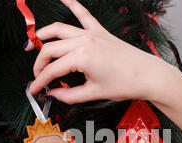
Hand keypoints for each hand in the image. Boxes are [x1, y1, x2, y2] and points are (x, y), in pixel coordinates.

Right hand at [27, 0, 175, 104]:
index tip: (34, 90)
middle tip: (37, 76)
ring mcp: (92, 34)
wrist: (148, 75)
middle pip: (51, 49)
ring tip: (33, 43)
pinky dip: (72, 5)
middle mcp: (84, 41)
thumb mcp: (94, 94)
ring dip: (44, 35)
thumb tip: (54, 95)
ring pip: (60, 29)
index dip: (39, 82)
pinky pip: (83, 14)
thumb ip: (69, 95)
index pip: (52, 70)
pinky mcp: (100, 32)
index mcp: (81, 58)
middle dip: (39, 63)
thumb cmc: (126, 84)